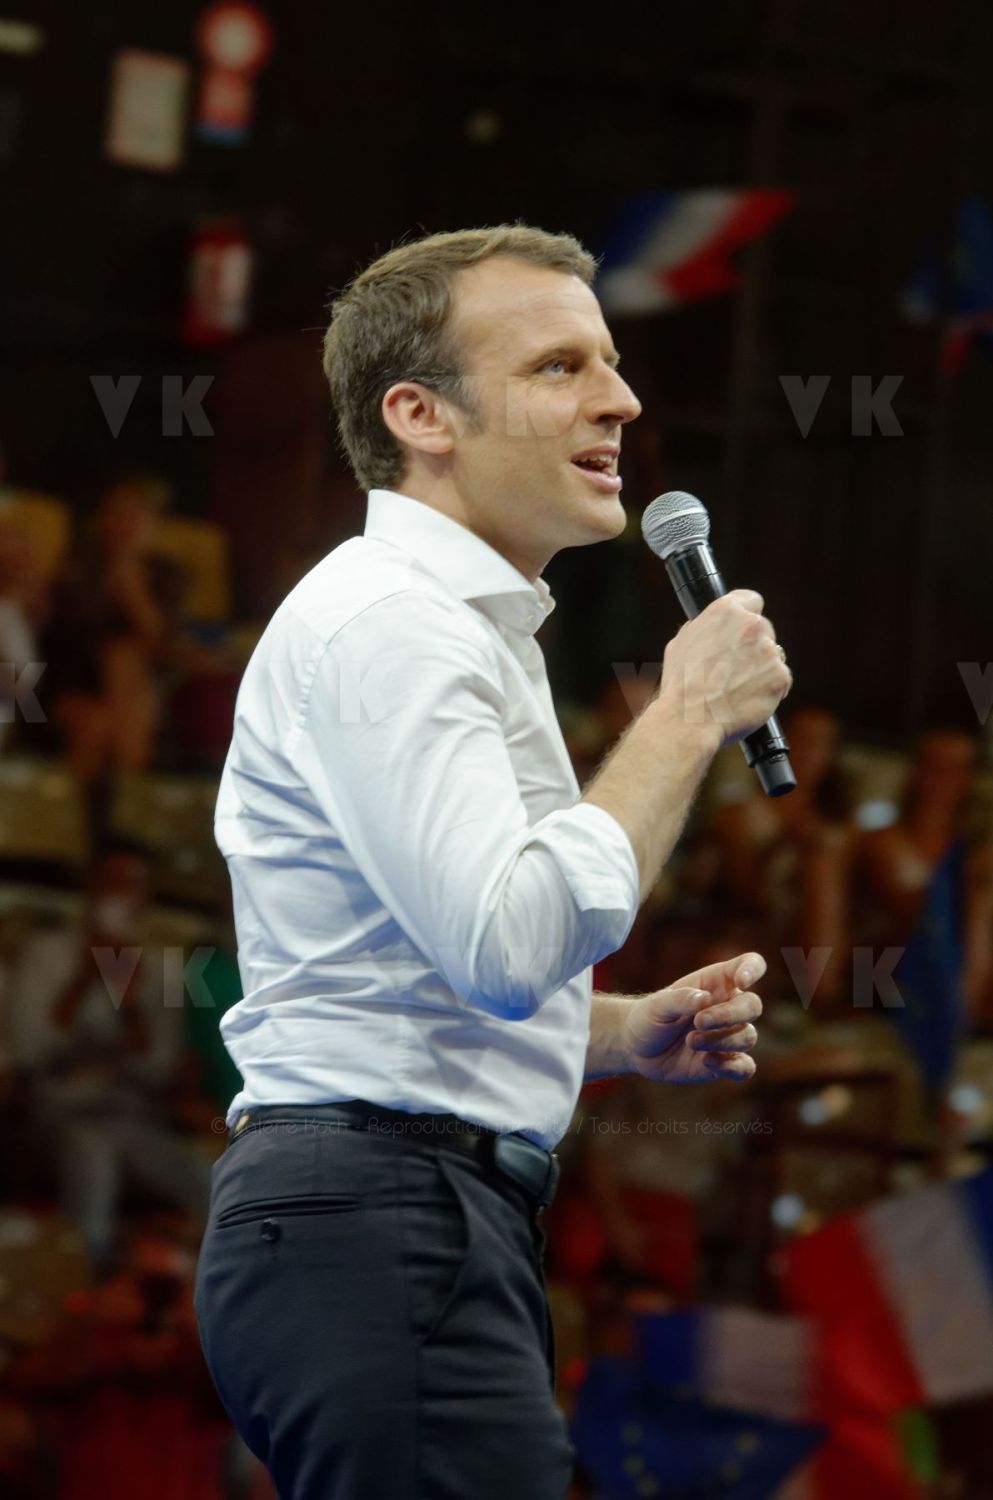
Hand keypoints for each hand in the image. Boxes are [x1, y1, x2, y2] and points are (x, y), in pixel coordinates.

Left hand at [622, 951, 764, 1083]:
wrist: (637, 1049)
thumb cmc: (650, 1017)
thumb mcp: (657, 1005)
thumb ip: (680, 999)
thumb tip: (704, 999)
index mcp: (717, 982)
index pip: (750, 965)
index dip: (752, 970)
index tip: (741, 981)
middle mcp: (729, 1007)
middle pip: (753, 1005)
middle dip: (730, 1014)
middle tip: (699, 1022)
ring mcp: (729, 1036)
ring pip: (748, 1037)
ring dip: (721, 1040)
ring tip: (690, 1041)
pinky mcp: (725, 1063)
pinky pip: (745, 1067)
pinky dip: (731, 1067)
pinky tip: (707, 1062)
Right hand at [657, 591, 791, 747]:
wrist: (690, 719)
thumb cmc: (680, 685)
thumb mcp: (681, 644)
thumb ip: (704, 628)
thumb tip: (711, 628)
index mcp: (726, 611)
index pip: (751, 600)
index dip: (747, 614)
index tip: (743, 629)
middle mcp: (751, 625)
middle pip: (764, 628)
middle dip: (753, 646)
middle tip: (735, 668)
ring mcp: (769, 651)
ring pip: (773, 655)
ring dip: (761, 668)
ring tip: (737, 688)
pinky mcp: (780, 676)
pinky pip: (780, 680)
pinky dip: (768, 690)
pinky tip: (747, 699)